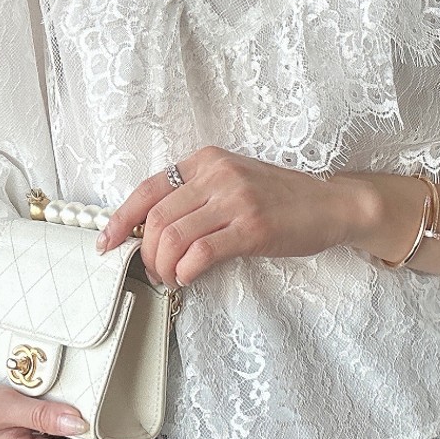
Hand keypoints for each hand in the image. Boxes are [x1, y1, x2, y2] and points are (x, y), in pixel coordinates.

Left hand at [96, 147, 352, 288]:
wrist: (331, 204)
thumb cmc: (282, 199)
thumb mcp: (234, 182)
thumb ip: (198, 195)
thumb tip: (155, 229)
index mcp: (207, 160)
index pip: (148, 188)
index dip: (121, 218)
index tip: (108, 242)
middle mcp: (218, 175)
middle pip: (157, 218)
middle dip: (145, 253)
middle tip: (153, 272)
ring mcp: (235, 200)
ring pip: (173, 237)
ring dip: (163, 267)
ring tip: (171, 278)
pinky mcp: (252, 228)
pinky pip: (201, 252)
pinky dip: (185, 271)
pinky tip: (189, 278)